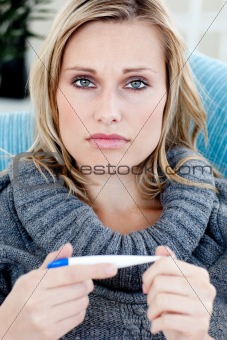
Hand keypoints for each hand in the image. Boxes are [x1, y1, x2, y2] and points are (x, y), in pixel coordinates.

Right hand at [0, 243, 117, 339]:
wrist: (4, 331)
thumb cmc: (20, 299)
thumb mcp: (31, 277)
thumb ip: (52, 261)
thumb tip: (69, 247)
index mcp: (36, 282)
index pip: (71, 272)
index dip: (94, 269)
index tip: (112, 267)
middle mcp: (40, 300)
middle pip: (81, 287)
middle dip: (86, 282)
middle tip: (79, 282)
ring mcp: (46, 319)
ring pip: (82, 302)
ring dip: (82, 297)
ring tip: (68, 296)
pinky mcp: (51, 333)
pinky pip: (79, 317)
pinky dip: (78, 310)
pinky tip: (66, 308)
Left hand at [142, 246, 215, 339]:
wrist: (191, 337)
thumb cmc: (179, 307)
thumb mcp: (174, 284)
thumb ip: (169, 265)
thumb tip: (161, 249)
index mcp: (200, 274)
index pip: (166, 263)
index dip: (149, 274)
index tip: (146, 285)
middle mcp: (205, 288)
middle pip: (161, 282)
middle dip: (150, 295)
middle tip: (152, 303)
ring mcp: (204, 307)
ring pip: (161, 301)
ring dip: (151, 311)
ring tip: (155, 315)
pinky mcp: (199, 326)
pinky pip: (166, 320)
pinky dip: (155, 324)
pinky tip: (158, 325)